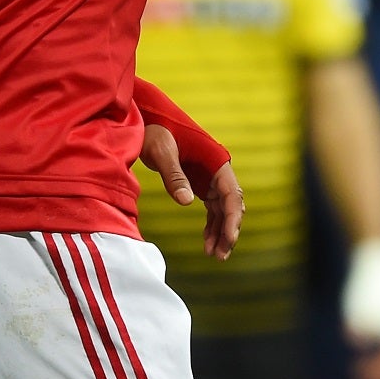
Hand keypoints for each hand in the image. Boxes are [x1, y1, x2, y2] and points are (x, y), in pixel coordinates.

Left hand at [140, 123, 244, 259]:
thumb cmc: (155, 133)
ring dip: (221, 232)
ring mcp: (210, 178)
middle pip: (232, 205)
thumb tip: (186, 202)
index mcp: (216, 161)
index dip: (232, 219)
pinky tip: (207, 242)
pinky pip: (212, 209)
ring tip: (213, 254)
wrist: (147, 123)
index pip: (232, 194)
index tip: (228, 240)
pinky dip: (212, 226)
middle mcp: (218, 171)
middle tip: (220, 255)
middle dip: (229, 231)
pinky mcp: (200, 184)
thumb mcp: (162, 152)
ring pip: (223, 210)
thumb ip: (174, 176)